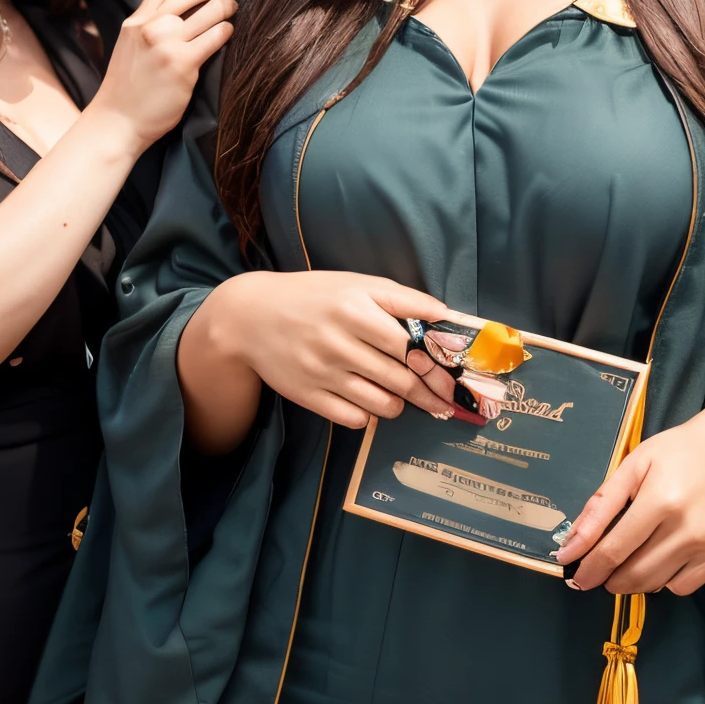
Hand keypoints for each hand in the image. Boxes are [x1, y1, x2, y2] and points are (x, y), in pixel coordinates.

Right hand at [91, 0, 237, 153]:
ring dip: (228, 8)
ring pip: (211, 11)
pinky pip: (216, 36)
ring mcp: (168, 44)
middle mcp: (152, 27)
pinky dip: (227, 31)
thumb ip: (153, 11)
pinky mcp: (184, 64)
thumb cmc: (128, 84)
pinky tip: (229, 34)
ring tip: (234, 11)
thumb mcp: (132, 42)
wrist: (118, 121)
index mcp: (136, 22)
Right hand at [208, 270, 455, 428]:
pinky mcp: (307, 397)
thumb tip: (447, 315)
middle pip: (400, 379)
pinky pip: (353, 419)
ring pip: (381, 404)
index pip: (409, 345)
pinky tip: (369, 402)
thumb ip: (404, 299)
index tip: (453, 377)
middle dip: (428, 393)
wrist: (251, 316)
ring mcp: (321, 373)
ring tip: (402, 396)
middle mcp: (338, 343)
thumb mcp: (358, 284)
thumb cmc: (314, 296)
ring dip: (400, 404)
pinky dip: (368, 415)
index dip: (436, 364)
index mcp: (354, 309)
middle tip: (443, 400)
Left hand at [557, 391, 704, 595]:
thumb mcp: (632, 465)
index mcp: (659, 500)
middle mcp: (686, 528)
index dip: (589, 567)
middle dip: (605, 578)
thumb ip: (601, 505)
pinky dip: (662, 581)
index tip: (572, 573)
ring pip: (654, 584)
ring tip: (621, 565)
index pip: (614, 549)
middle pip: (633, 573)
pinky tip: (656, 560)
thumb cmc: (675, 452)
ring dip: (630, 582)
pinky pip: (681, 587)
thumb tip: (572, 545)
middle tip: (594, 571)